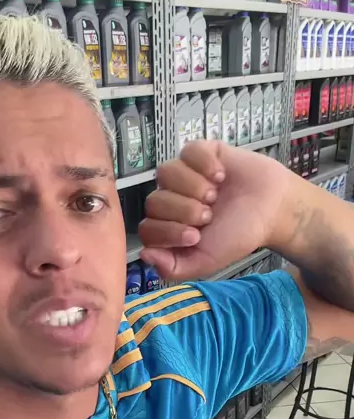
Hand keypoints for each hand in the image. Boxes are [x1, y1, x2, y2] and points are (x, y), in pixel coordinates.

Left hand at [139, 141, 292, 280]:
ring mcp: (183, 174)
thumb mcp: (207, 261)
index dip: (169, 232)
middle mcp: (170, 200)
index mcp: (169, 228)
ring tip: (215, 195)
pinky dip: (204, 164)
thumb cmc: (239, 235)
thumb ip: (175, 268)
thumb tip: (145, 255)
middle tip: (210, 215)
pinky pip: (187, 151)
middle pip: (154, 201)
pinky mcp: (199, 152)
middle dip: (185, 210)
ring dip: (193, 186)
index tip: (196, 235)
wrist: (273, 210)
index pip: (147, 229)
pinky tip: (221, 175)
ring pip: (166, 173)